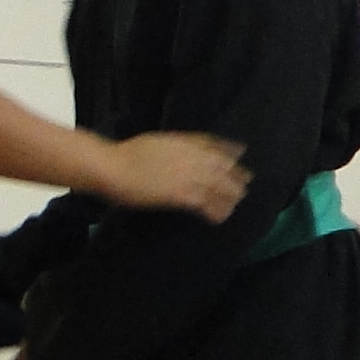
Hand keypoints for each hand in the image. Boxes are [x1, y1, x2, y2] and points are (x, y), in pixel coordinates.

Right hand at [106, 131, 250, 221]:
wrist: (113, 166)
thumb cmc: (127, 154)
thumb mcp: (158, 141)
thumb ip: (177, 143)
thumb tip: (187, 146)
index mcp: (184, 141)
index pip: (214, 144)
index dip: (230, 150)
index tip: (242, 153)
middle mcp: (191, 157)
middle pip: (222, 166)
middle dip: (236, 176)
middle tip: (246, 185)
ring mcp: (188, 175)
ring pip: (218, 186)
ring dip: (230, 195)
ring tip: (237, 202)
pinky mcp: (181, 194)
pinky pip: (206, 203)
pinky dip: (216, 211)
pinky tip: (221, 218)